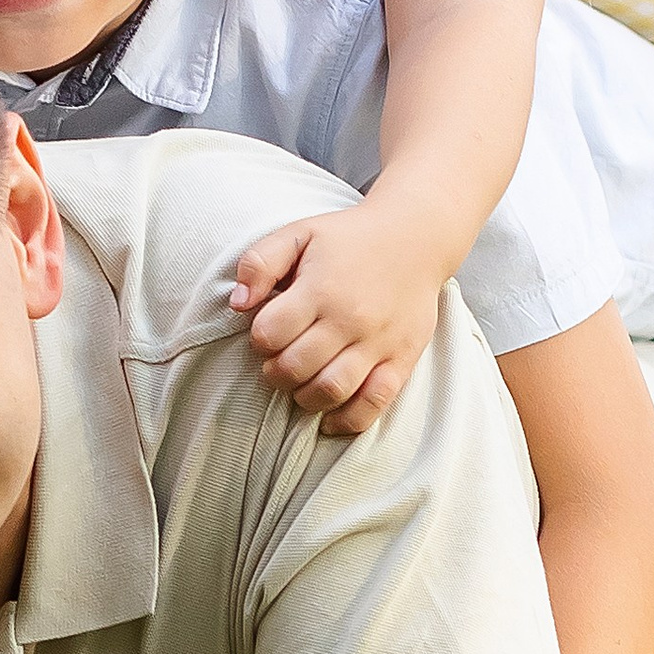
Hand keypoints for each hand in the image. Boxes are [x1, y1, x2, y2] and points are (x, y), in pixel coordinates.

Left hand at [231, 204, 444, 433]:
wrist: (416, 237)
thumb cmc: (350, 239)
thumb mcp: (299, 233)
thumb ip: (260, 262)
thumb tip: (237, 304)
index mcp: (321, 288)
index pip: (270, 334)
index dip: (259, 337)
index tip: (267, 331)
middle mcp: (350, 319)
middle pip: (295, 367)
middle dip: (274, 371)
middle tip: (278, 361)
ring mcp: (378, 343)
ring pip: (330, 391)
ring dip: (303, 397)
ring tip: (300, 383)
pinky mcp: (401, 360)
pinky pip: (373, 404)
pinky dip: (347, 420)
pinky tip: (329, 418)